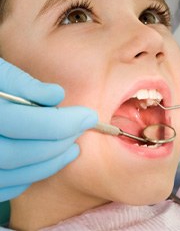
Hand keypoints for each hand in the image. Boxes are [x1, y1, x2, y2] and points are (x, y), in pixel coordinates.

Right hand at [0, 58, 97, 200]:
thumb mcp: (3, 74)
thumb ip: (26, 84)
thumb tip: (57, 95)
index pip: (28, 124)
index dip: (65, 122)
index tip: (90, 116)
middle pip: (21, 153)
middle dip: (60, 142)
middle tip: (82, 128)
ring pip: (16, 175)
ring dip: (52, 162)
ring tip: (74, 147)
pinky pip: (8, 187)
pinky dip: (33, 175)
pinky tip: (50, 160)